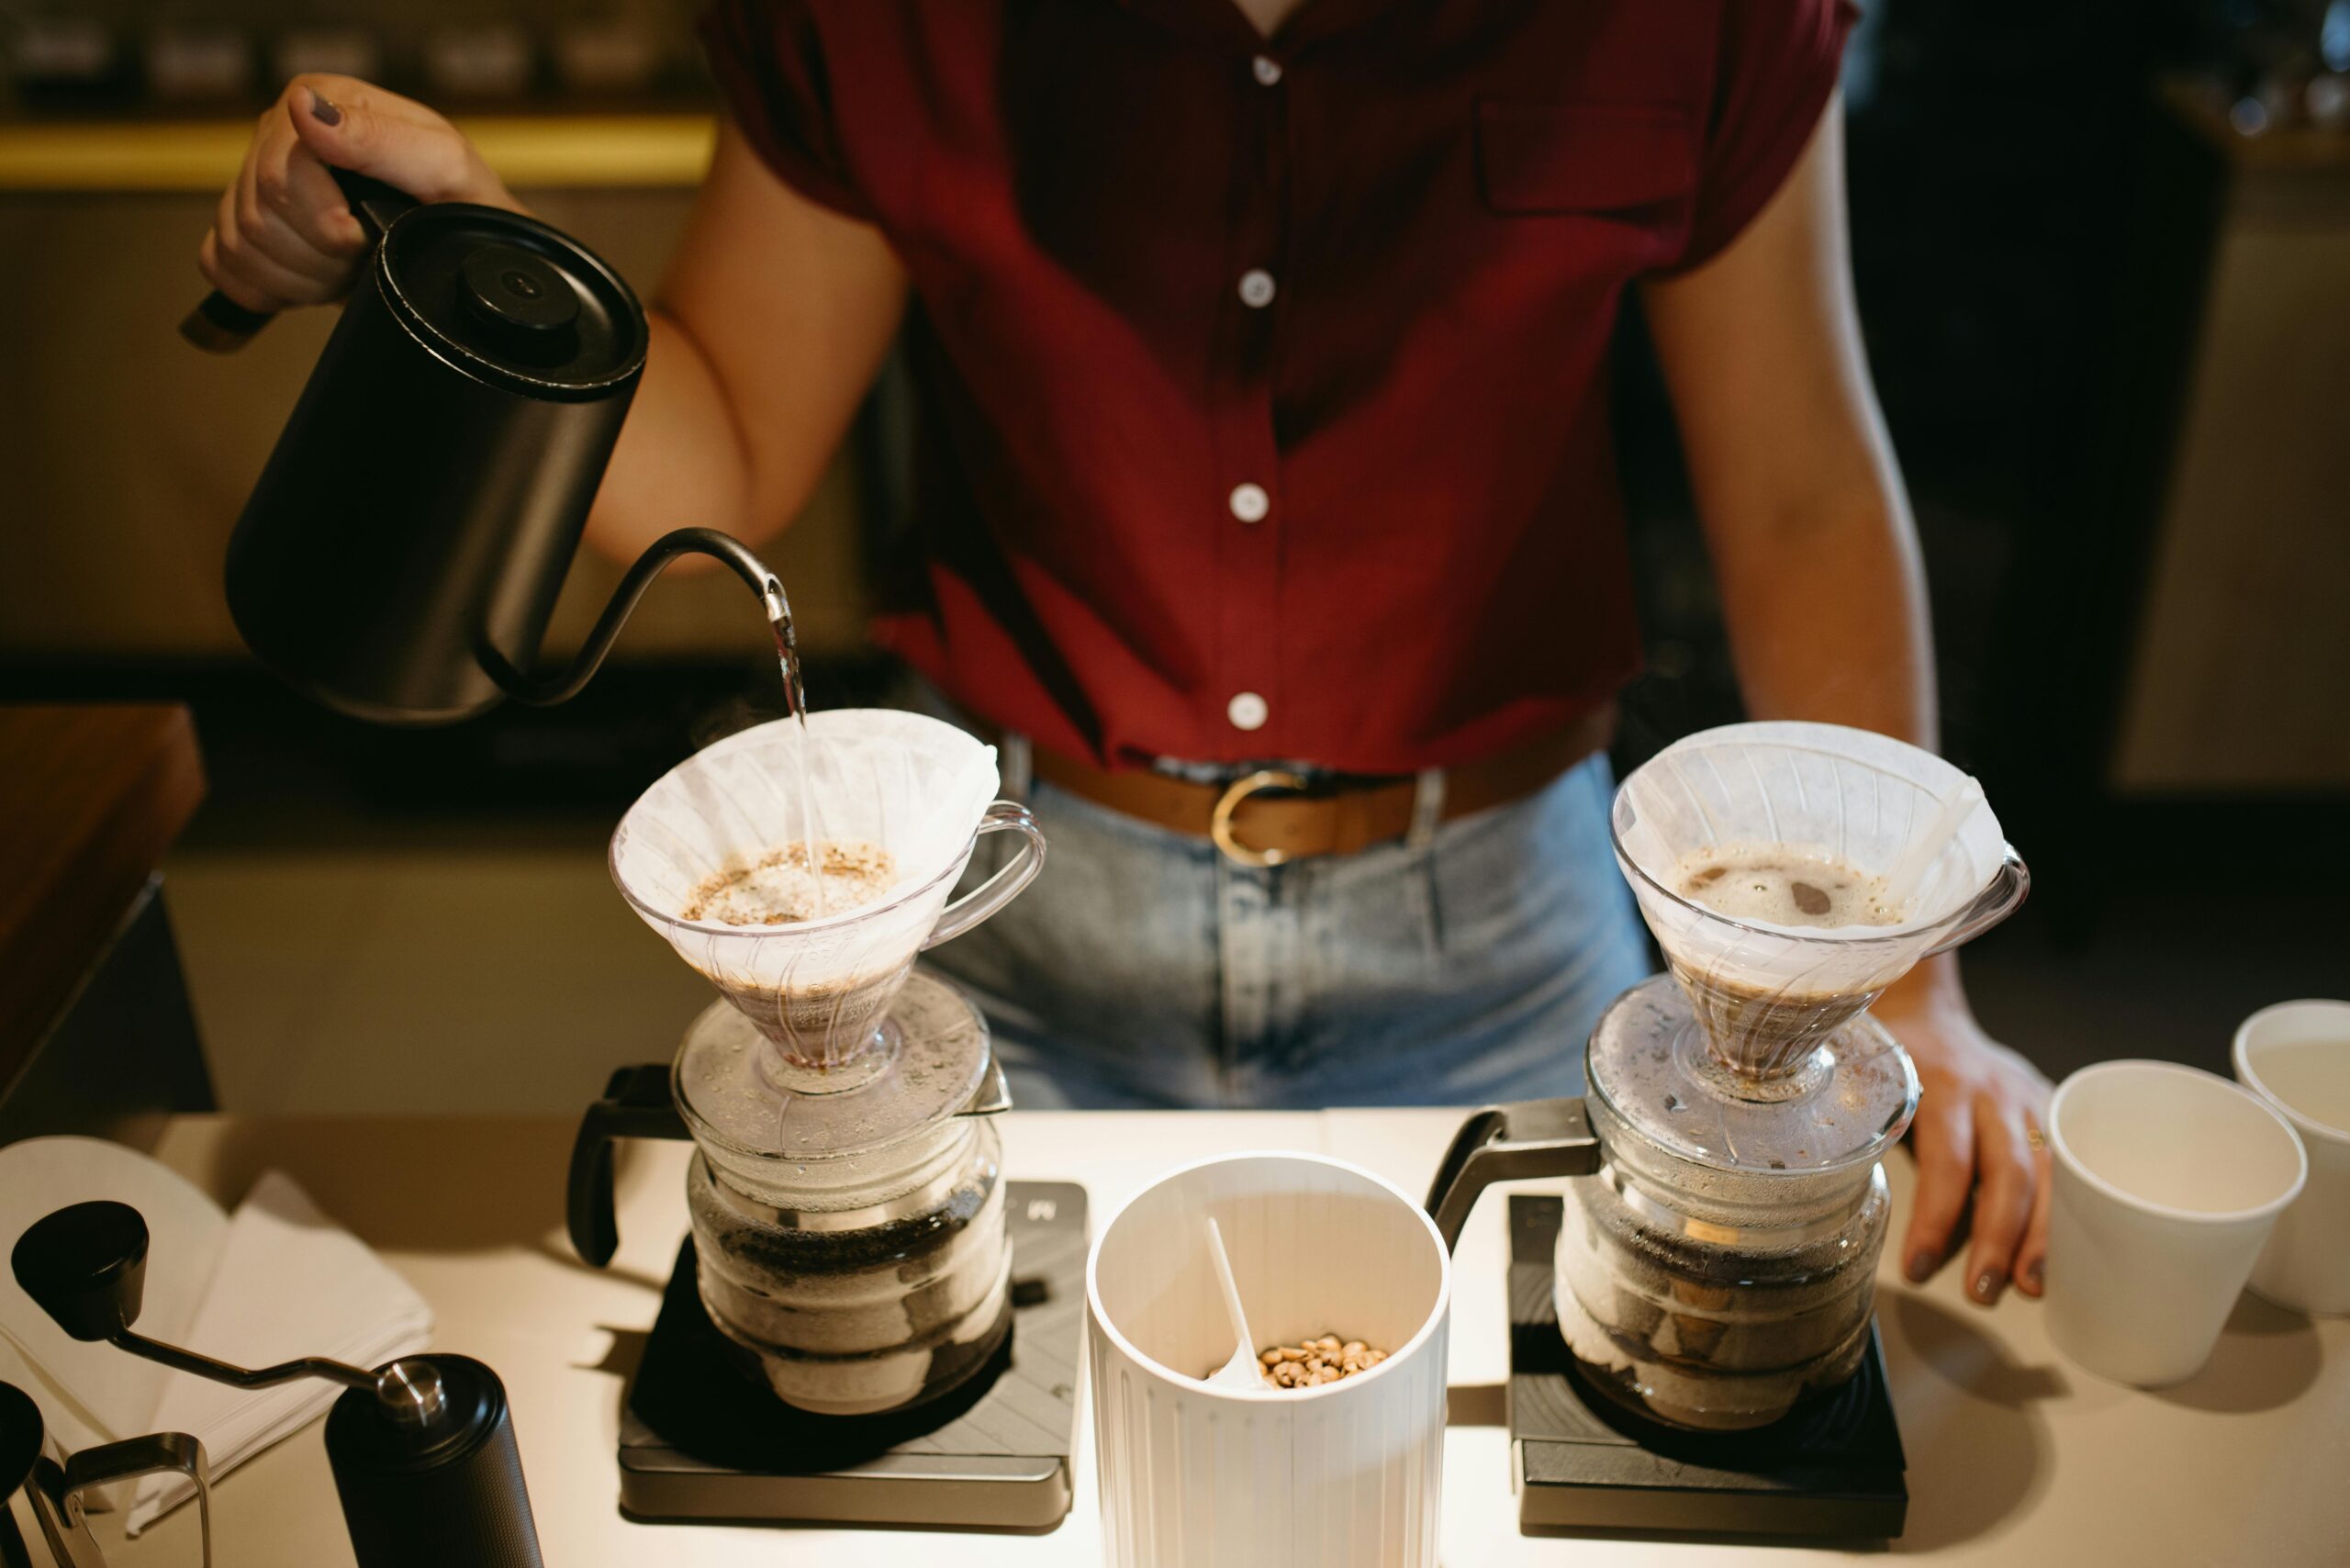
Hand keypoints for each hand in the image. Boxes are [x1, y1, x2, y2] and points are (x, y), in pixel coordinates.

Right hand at [199, 75, 520, 313]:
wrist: (464, 248)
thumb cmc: (462, 203)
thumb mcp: (444, 169)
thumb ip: (381, 137)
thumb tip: (304, 107)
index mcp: (324, 101)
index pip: (279, 175)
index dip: (326, 224)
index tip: (367, 236)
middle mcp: (282, 132)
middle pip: (257, 215)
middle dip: (319, 256)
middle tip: (364, 256)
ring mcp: (257, 177)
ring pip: (240, 245)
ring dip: (302, 277)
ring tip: (348, 266)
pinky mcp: (245, 224)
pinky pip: (222, 266)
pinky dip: (269, 289)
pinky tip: (313, 280)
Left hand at [1876, 964, 2051, 1305]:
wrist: (1930, 1012)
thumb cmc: (1892, 1058)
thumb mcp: (1870, 1081)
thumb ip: (1862, 1126)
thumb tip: (1825, 1189)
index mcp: (1940, 1082)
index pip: (1945, 1159)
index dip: (1935, 1217)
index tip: (1917, 1269)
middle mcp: (1993, 1092)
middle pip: (2008, 1172)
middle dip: (1998, 1239)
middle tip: (1982, 1292)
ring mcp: (2029, 1100)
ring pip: (2049, 1173)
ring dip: (2042, 1237)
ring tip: (2030, 1288)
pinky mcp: (2052, 1111)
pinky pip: (2070, 1166)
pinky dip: (2070, 1214)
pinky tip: (2067, 1258)